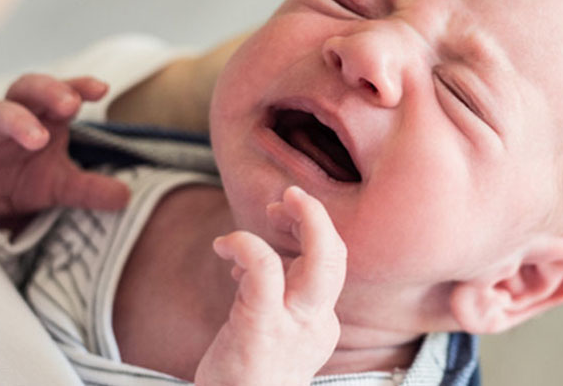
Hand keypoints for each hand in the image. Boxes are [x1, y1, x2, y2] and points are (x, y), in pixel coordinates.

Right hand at [0, 74, 129, 221]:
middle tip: (70, 104)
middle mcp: (13, 119)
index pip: (61, 93)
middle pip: (26, 89)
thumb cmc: (25, 179)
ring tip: (38, 138)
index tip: (101, 89)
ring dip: (16, 121)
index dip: (78, 85)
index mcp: (43, 118)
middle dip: (48, 91)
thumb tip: (126, 197)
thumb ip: (92, 189)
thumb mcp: (63, 187)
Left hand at [195, 186, 346, 385]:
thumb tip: (253, 256)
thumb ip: (271, 294)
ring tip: (270, 209)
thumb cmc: (245, 377)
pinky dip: (247, 243)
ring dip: (302, 219)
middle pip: (337, 259)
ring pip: (320, 262)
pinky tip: (225, 245)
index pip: (331, 264)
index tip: (279, 219)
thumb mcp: (270, 332)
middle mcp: (315, 324)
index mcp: (319, 322)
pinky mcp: (262, 329)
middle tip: (292, 195)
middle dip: (319, 216)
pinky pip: (265, 270)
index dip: (310, 230)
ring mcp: (293, 327)